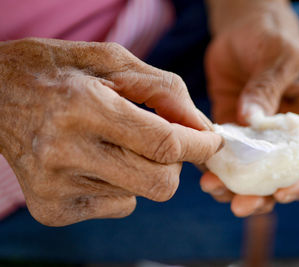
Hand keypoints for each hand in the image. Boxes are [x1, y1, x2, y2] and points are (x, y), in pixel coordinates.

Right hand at [0, 38, 221, 225]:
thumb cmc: (58, 71)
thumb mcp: (111, 61)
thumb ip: (164, 90)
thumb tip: (203, 128)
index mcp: (85, 108)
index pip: (165, 143)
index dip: (199, 145)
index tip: (212, 141)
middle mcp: (67, 153)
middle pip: (160, 183)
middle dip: (177, 163)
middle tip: (167, 141)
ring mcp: (57, 187)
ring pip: (141, 194)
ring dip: (144, 169)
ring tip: (116, 142)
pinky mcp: (52, 209)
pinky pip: (119, 205)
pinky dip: (123, 184)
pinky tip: (98, 160)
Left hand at [202, 0, 298, 216]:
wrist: (243, 29)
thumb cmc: (271, 35)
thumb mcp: (277, 56)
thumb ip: (267, 88)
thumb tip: (250, 121)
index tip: (283, 195)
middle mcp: (293, 130)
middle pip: (285, 174)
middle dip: (264, 195)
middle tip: (241, 206)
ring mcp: (263, 134)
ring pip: (255, 172)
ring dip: (236, 187)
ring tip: (214, 189)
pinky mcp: (237, 132)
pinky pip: (229, 156)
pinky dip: (217, 168)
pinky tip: (204, 172)